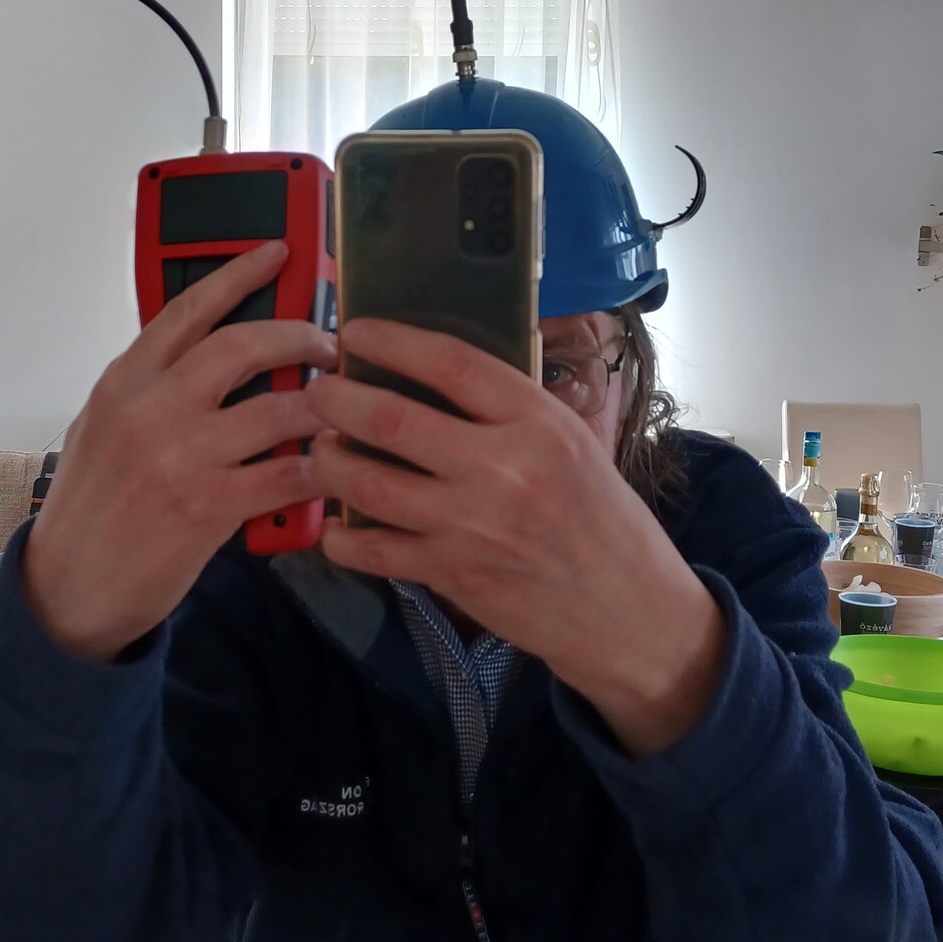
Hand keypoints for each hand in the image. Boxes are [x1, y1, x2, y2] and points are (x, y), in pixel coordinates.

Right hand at [23, 242, 337, 662]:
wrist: (69, 588)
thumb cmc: (91, 510)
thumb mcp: (102, 428)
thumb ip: (151, 388)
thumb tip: (209, 355)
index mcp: (124, 381)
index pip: (189, 309)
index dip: (240, 273)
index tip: (277, 252)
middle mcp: (150, 408)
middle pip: (243, 345)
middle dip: (300, 335)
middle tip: (329, 343)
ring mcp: (180, 455)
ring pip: (277, 409)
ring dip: (320, 408)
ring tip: (338, 410)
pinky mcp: (208, 506)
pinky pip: (285, 475)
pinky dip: (316, 471)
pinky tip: (330, 471)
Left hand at [307, 321, 726, 756]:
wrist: (625, 609)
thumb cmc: (600, 519)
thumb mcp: (574, 444)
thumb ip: (511, 413)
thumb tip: (436, 376)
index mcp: (538, 423)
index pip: (450, 363)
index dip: (392, 341)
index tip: (355, 331)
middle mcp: (502, 469)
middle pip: (391, 419)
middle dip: (336, 399)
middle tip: (316, 390)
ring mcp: (472, 526)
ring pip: (367, 484)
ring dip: (329, 462)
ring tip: (322, 449)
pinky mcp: (453, 575)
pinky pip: (374, 550)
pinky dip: (342, 537)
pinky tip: (334, 526)